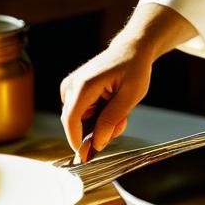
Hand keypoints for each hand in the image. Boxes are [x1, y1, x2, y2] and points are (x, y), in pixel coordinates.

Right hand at [59, 40, 151, 161]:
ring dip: (100, 123)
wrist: (132, 49)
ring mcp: (71, 86)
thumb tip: (97, 143)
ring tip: (120, 113)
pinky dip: (97, 115)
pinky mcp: (73, 89)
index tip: (88, 156)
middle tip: (121, 124)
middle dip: (97, 130)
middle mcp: (72, 85)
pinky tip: (112, 107)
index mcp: (84, 85)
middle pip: (75, 123)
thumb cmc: (134, 68)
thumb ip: (111, 121)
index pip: (70, 121)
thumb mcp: (130, 97)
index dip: (77, 142)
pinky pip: (81, 112)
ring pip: (79, 120)